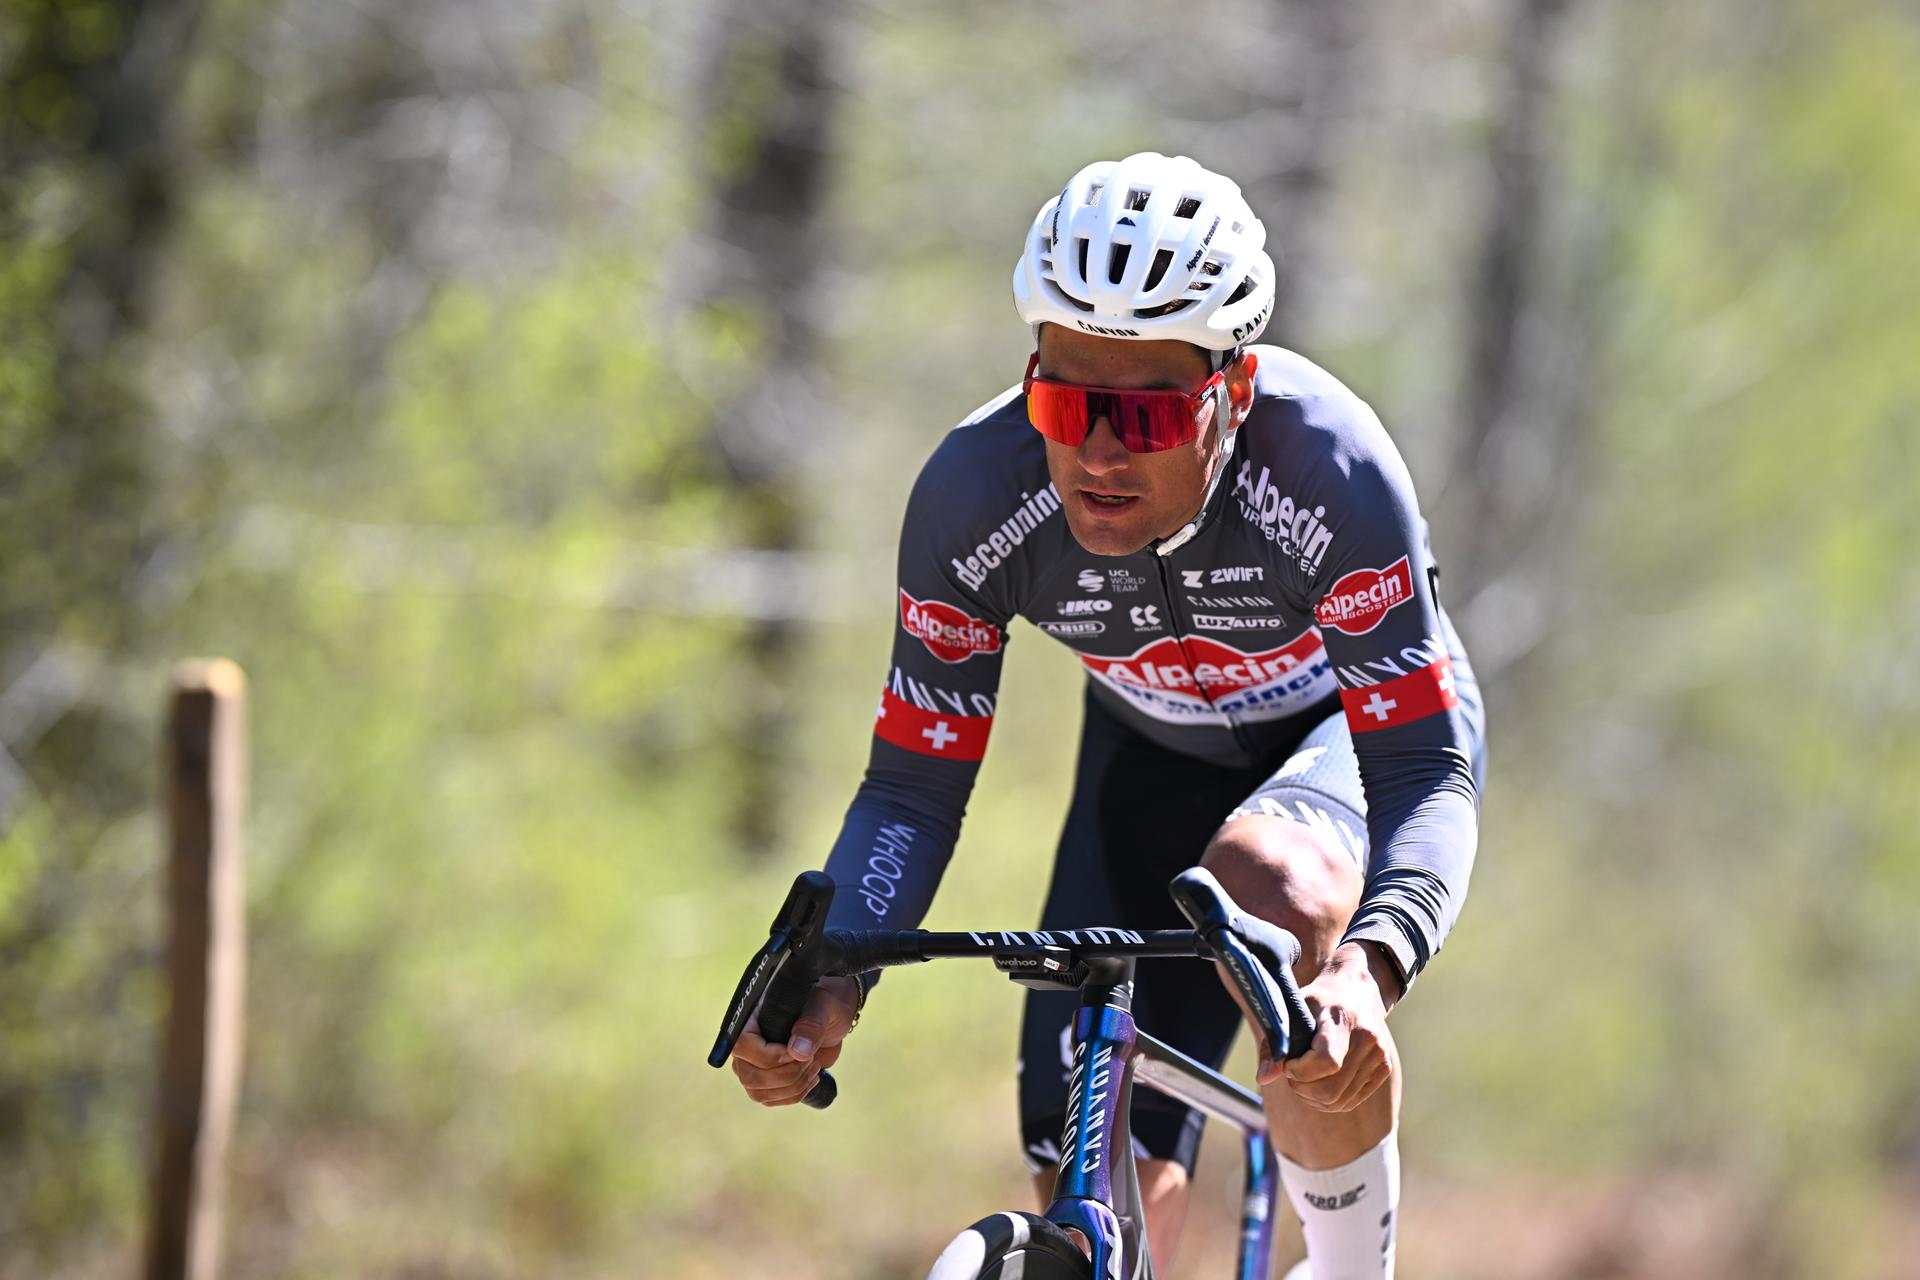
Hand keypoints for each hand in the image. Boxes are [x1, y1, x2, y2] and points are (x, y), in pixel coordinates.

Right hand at [729, 975, 860, 1106]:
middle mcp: (748, 1044)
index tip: (797, 1052)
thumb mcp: (823, 1007)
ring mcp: (754, 1065)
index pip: (741, 1045)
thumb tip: (797, 1052)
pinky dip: (795, 1094)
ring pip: (758, 1093)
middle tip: (811, 1058)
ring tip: (814, 1066)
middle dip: (787, 1074)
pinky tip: (811, 1078)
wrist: (833, 1020)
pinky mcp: (767, 1081)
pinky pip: (770, 1100)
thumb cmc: (825, 1005)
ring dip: (793, 1086)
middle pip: (748, 1076)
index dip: (770, 1057)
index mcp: (753, 1019)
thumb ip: (811, 1025)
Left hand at [1257, 942, 1396, 1111]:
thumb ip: (1274, 1043)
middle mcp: (1368, 1039)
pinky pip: (1350, 1101)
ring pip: (1338, 1101)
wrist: (1355, 988)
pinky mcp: (1384, 1069)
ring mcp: (1379, 1056)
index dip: (1300, 1070)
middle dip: (1301, 1088)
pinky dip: (1329, 1100)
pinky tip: (1318, 1083)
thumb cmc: (1319, 998)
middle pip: (1330, 1089)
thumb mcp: (1292, 1009)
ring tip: (1302, 1078)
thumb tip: (1264, 1078)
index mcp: (1344, 1019)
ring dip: (1312, 1097)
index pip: (1326, 1062)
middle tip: (1291, 1072)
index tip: (1288, 1061)